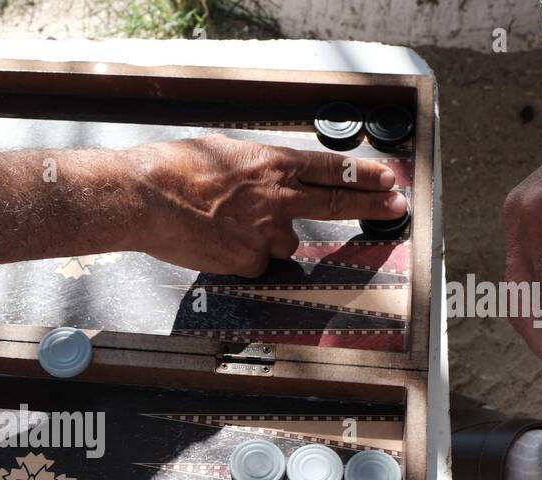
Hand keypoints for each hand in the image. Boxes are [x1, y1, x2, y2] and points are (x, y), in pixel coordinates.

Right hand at [129, 134, 404, 276]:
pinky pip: (254, 264)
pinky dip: (241, 258)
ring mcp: (264, 233)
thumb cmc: (173, 170)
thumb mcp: (222, 153)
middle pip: (335, 202)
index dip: (365, 175)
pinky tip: (216, 245)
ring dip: (271, 238)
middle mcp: (276, 199)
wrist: (146, 199)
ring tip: (234, 227)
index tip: (388, 179)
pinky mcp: (246, 261)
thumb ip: (252, 170)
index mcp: (271, 164)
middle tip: (395, 206)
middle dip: (370, 205)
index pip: (332, 170)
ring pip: (284, 242)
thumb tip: (261, 181)